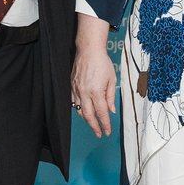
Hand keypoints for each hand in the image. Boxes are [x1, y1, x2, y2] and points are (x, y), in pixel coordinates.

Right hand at [72, 13, 116, 135]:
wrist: (88, 50)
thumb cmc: (102, 63)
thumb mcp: (112, 79)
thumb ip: (111, 97)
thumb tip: (111, 110)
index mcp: (96, 92)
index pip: (101, 113)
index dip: (105, 124)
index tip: (107, 132)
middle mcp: (85, 93)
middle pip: (88, 115)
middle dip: (94, 126)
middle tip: (99, 133)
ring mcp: (76, 90)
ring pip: (79, 110)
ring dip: (86, 119)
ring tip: (92, 124)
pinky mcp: (72, 86)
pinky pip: (74, 102)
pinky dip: (78, 109)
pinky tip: (83, 112)